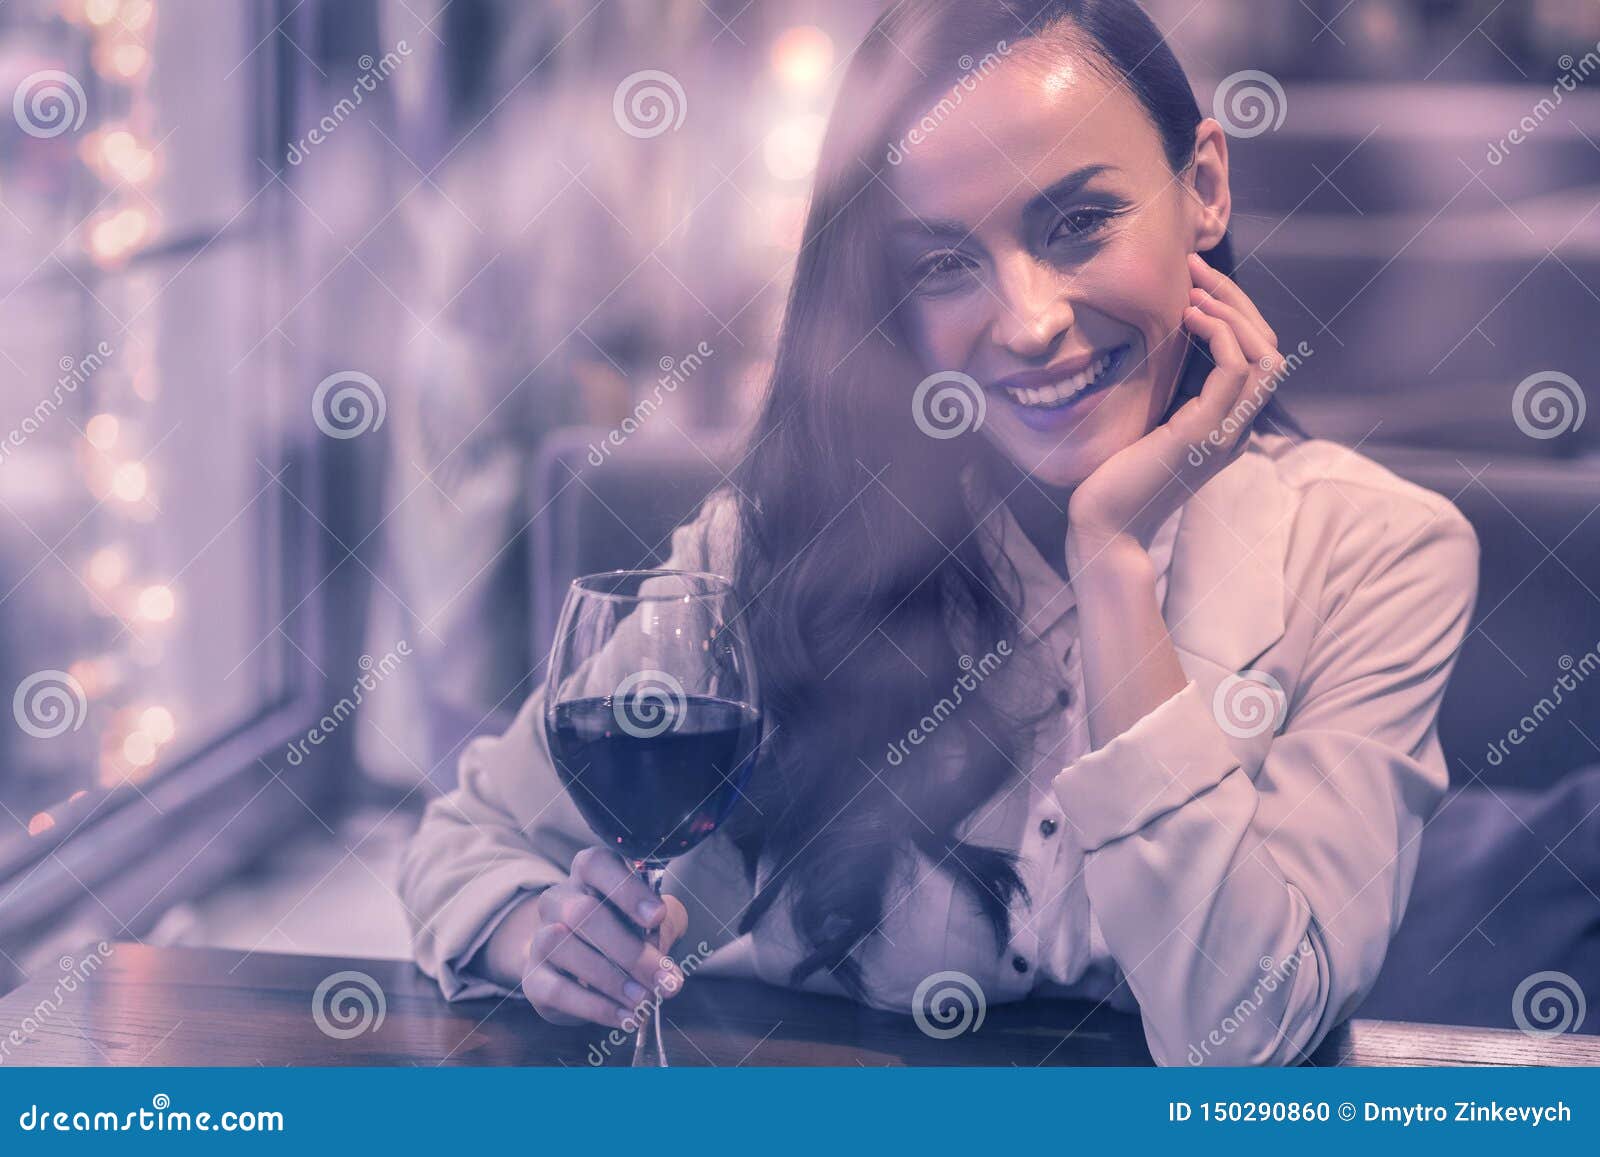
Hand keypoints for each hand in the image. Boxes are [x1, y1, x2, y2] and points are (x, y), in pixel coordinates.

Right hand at [521, 847, 688, 1028]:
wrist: (582, 970)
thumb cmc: (626, 932)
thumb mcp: (652, 922)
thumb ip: (659, 930)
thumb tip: (662, 963)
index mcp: (589, 874)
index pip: (596, 865)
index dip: (626, 889)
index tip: (656, 918)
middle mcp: (558, 900)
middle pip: (583, 913)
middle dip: (629, 951)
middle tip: (666, 980)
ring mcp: (540, 938)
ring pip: (564, 947)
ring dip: (611, 979)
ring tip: (645, 1001)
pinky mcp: (532, 979)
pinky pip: (558, 990)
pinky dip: (596, 1007)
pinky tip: (625, 1018)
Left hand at [1066, 251, 1284, 567]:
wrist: (1105, 525)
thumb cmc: (1117, 476)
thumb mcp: (1152, 421)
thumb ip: (1172, 391)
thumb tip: (1166, 343)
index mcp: (1230, 424)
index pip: (1258, 355)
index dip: (1235, 311)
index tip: (1196, 281)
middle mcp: (1237, 428)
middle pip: (1269, 346)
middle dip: (1237, 299)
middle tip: (1195, 269)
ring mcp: (1225, 433)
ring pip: (1264, 355)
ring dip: (1232, 311)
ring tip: (1193, 290)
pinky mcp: (1201, 436)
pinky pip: (1234, 372)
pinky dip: (1220, 335)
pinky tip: (1188, 318)